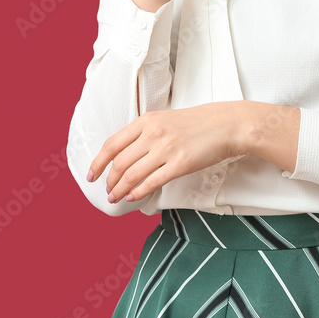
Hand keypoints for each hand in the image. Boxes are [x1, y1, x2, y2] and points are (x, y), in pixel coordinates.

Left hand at [87, 103, 245, 203]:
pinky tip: (133, 198)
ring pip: (131, 174)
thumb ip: (145, 133)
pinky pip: (151, 182)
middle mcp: (152, 134)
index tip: (92, 175)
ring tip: (116, 198)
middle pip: (119, 162)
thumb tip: (126, 154)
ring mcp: (166, 149)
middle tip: (107, 191)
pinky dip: (138, 193)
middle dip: (109, 181)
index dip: (98, 162)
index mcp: (146, 121)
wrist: (227, 125)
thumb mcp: (166, 119)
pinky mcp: (179, 164)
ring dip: (119, 190)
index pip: (112, 144)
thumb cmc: (199, 123)